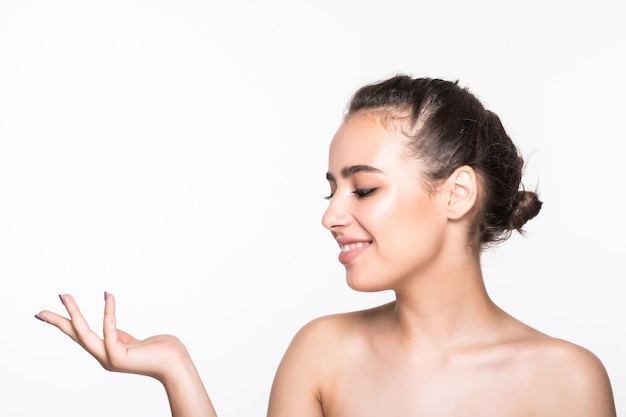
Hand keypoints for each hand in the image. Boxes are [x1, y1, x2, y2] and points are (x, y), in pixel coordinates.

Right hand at [35, 293, 187, 381]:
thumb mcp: (134, 341)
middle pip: (76, 336)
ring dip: (74, 313)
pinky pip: (110, 330)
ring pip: (85, 333)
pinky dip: (108, 313)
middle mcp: (105, 356)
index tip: (47, 314)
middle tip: (40, 310)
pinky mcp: (119, 356)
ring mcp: (110, 358)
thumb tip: (110, 325)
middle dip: (59, 321)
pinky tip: (108, 296)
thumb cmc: (160, 350)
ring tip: (65, 296)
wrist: (176, 363)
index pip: (81, 335)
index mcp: (107, 351)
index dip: (66, 323)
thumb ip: (120, 335)